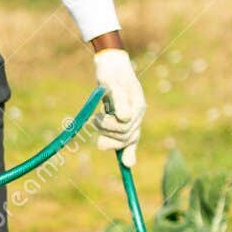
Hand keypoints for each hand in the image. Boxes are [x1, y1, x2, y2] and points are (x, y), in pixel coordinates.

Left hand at [92, 48, 144, 167]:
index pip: (125, 127)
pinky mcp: (125, 122)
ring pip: (125, 140)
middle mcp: (137, 115)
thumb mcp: (112, 83)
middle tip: (94, 120)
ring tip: (96, 122)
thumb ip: (119, 100)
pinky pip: (129, 141)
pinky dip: (128, 152)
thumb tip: (125, 118)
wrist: (112, 68)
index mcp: (137, 106)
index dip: (110, 127)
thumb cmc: (111, 74)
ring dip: (108, 138)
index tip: (97, 118)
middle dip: (107, 132)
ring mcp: (133, 119)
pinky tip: (128, 164)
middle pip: (125, 136)